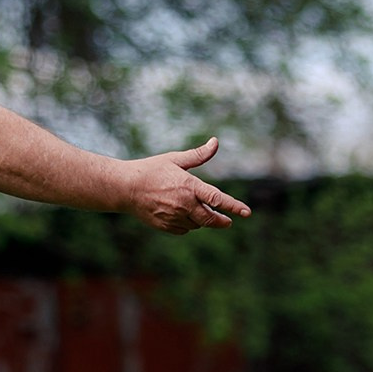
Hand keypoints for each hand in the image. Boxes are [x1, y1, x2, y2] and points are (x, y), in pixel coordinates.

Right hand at [124, 137, 251, 233]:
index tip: (247, 212)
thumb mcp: (175, 159)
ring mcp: (174, 217)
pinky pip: (184, 229)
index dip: (233, 206)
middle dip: (221, 221)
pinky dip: (187, 224)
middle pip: (210, 219)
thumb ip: (198, 155)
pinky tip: (183, 215)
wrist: (125, 188)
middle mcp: (183, 204)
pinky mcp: (165, 226)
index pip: (217, 198)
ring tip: (200, 212)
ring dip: (202, 220)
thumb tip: (215, 142)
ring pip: (197, 224)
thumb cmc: (151, 170)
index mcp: (189, 186)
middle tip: (227, 221)